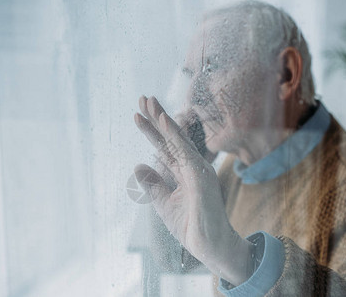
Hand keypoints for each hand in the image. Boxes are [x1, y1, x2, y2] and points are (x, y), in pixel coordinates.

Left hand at [133, 95, 254, 285]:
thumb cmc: (190, 226)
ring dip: (162, 119)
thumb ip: (153, 184)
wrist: (209, 247)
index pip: (165, 146)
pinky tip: (163, 120)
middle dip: (155, 118)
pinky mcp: (201, 176)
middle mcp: (191, 166)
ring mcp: (198, 169)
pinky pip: (185, 151)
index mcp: (183, 172)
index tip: (137, 116)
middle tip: (142, 98)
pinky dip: (173, 134)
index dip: (151, 130)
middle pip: (170, 137)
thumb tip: (138, 165)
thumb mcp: (163, 204)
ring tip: (149, 102)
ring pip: (178, 139)